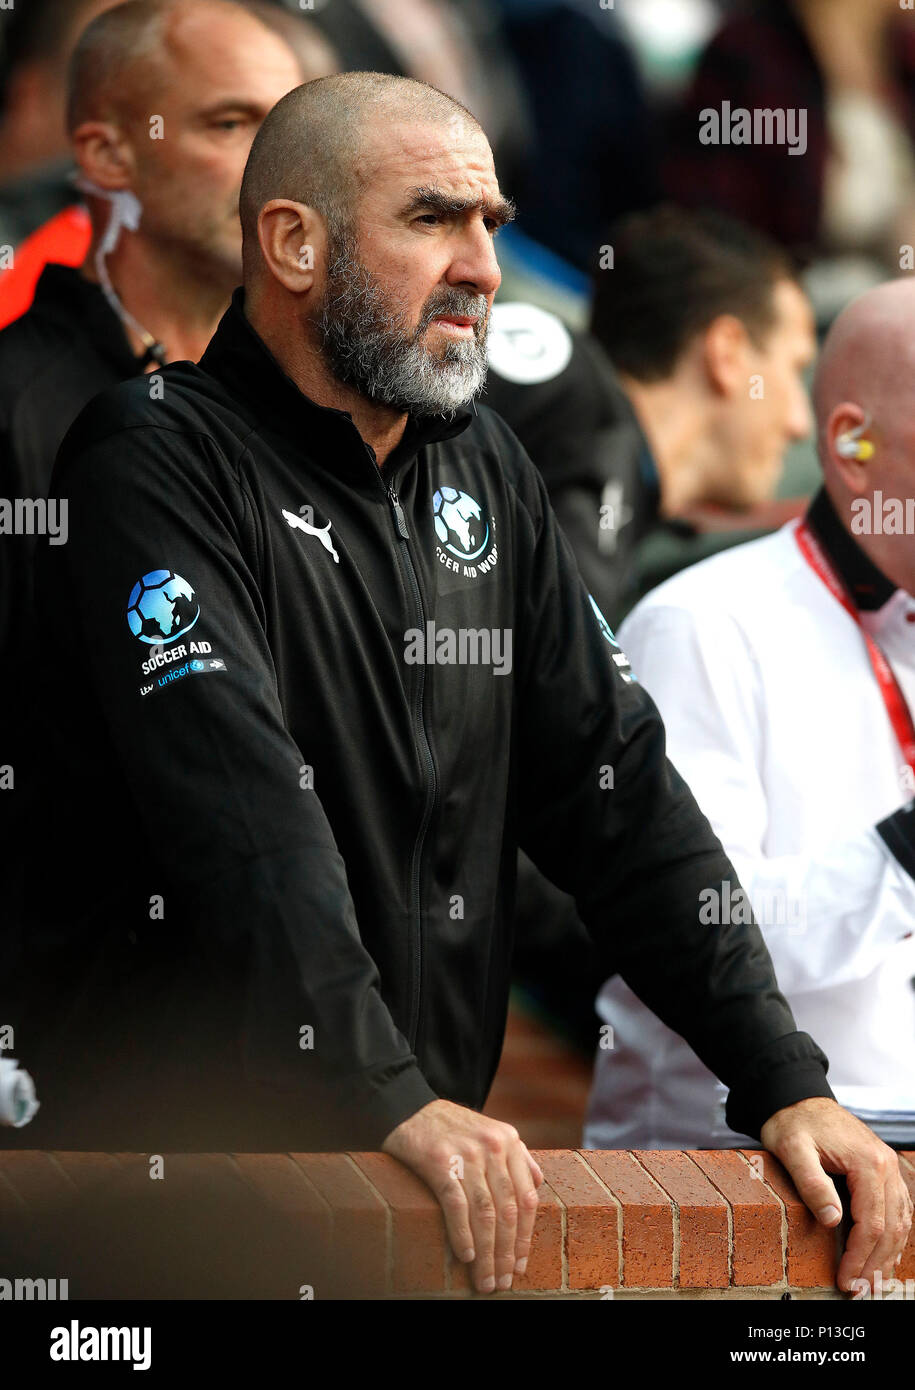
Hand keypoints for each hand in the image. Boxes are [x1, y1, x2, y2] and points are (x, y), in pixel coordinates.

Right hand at [382, 1098, 542, 1292]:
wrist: (409, 1108)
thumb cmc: (451, 1127)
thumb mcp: (491, 1132)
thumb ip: (516, 1157)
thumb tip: (537, 1184)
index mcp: (509, 1141)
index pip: (526, 1198)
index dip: (524, 1237)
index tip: (520, 1265)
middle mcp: (493, 1147)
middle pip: (507, 1210)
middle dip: (506, 1253)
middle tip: (502, 1281)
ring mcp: (467, 1154)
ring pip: (484, 1213)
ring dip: (486, 1253)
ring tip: (485, 1279)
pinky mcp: (439, 1161)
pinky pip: (456, 1205)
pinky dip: (462, 1234)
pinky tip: (465, 1256)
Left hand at [760, 1096, 912, 1293]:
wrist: (798, 1098)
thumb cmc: (793, 1122)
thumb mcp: (791, 1149)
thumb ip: (811, 1183)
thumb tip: (831, 1220)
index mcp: (867, 1162)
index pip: (871, 1223)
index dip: (859, 1257)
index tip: (846, 1280)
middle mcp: (886, 1165)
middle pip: (890, 1227)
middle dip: (875, 1264)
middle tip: (858, 1290)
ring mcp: (888, 1167)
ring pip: (900, 1221)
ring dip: (888, 1255)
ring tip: (872, 1282)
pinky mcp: (883, 1170)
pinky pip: (899, 1209)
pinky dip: (894, 1236)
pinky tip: (884, 1254)